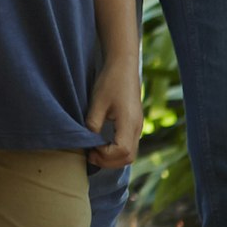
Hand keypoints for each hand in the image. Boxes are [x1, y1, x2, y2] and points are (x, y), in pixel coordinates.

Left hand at [86, 53, 141, 167]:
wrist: (123, 65)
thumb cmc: (110, 81)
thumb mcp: (97, 102)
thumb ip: (93, 123)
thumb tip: (88, 140)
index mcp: (129, 122)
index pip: (122, 151)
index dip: (105, 156)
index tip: (90, 149)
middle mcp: (137, 127)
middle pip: (128, 157)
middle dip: (109, 161)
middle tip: (90, 155)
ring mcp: (138, 126)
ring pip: (130, 153)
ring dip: (113, 158)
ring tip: (94, 151)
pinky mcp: (135, 124)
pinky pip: (129, 145)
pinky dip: (117, 151)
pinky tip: (103, 144)